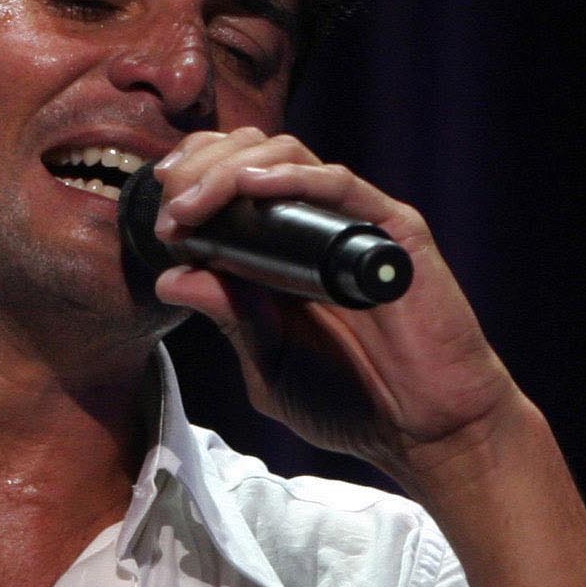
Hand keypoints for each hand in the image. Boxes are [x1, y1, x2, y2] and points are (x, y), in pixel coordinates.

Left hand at [147, 128, 524, 486]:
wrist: (426, 431)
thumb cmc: (354, 403)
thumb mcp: (270, 366)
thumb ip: (230, 320)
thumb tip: (170, 277)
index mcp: (280, 252)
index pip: (229, 183)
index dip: (190, 181)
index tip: (159, 213)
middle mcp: (314, 227)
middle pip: (251, 156)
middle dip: (201, 168)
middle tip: (173, 205)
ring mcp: (352, 225)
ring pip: (288, 157)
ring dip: (232, 169)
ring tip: (196, 202)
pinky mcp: (391, 232)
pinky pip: (340, 185)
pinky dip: (293, 179)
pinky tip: (254, 188)